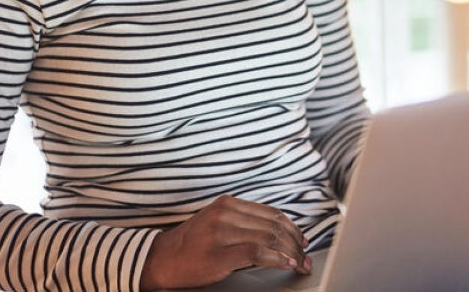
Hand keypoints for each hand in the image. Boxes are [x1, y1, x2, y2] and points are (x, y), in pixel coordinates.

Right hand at [140, 195, 312, 290]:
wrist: (162, 260)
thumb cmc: (192, 245)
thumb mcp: (217, 224)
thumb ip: (244, 223)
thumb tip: (280, 234)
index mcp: (227, 204)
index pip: (271, 213)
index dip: (292, 228)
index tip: (303, 241)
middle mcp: (225, 213)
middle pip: (273, 226)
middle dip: (295, 243)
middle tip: (306, 257)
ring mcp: (221, 232)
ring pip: (269, 238)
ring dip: (290, 253)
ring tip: (300, 263)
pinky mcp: (219, 252)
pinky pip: (257, 253)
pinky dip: (276, 259)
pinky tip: (286, 264)